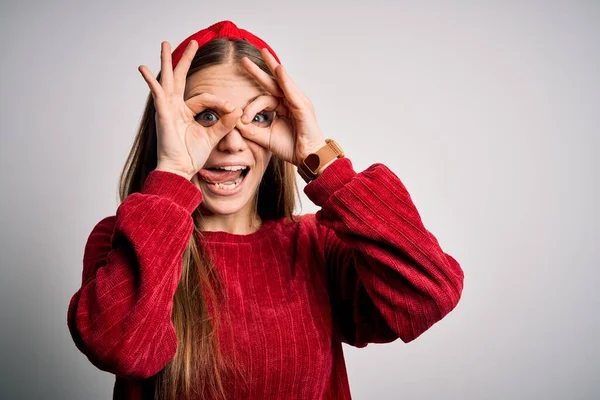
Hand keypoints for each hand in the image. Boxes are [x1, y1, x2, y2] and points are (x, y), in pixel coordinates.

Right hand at [138, 41, 242, 179]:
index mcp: (186, 112)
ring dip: (167, 61)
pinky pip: (158, 95)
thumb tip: (237, 110)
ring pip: (168, 80)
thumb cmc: (192, 155)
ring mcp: (167, 109)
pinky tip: (144, 69)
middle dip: (186, 60)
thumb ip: (224, 123)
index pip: (205, 98)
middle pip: (181, 78)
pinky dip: (151, 82)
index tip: (232, 109)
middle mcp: (175, 107)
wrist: (180, 169)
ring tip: (164, 43)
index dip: (220, 102)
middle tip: (194, 42)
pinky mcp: (162, 114)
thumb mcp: (212, 136)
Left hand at [236, 48, 326, 165]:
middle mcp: (291, 102)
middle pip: (273, 83)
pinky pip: (292, 92)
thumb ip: (251, 130)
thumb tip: (235, 122)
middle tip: (244, 58)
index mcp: (283, 107)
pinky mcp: (303, 108)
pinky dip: (285, 80)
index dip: (251, 106)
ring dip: (273, 67)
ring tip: (264, 54)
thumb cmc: (292, 148)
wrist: (308, 158)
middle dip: (259, 70)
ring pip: (282, 83)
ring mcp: (299, 103)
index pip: (264, 97)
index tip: (243, 117)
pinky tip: (278, 69)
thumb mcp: (266, 138)